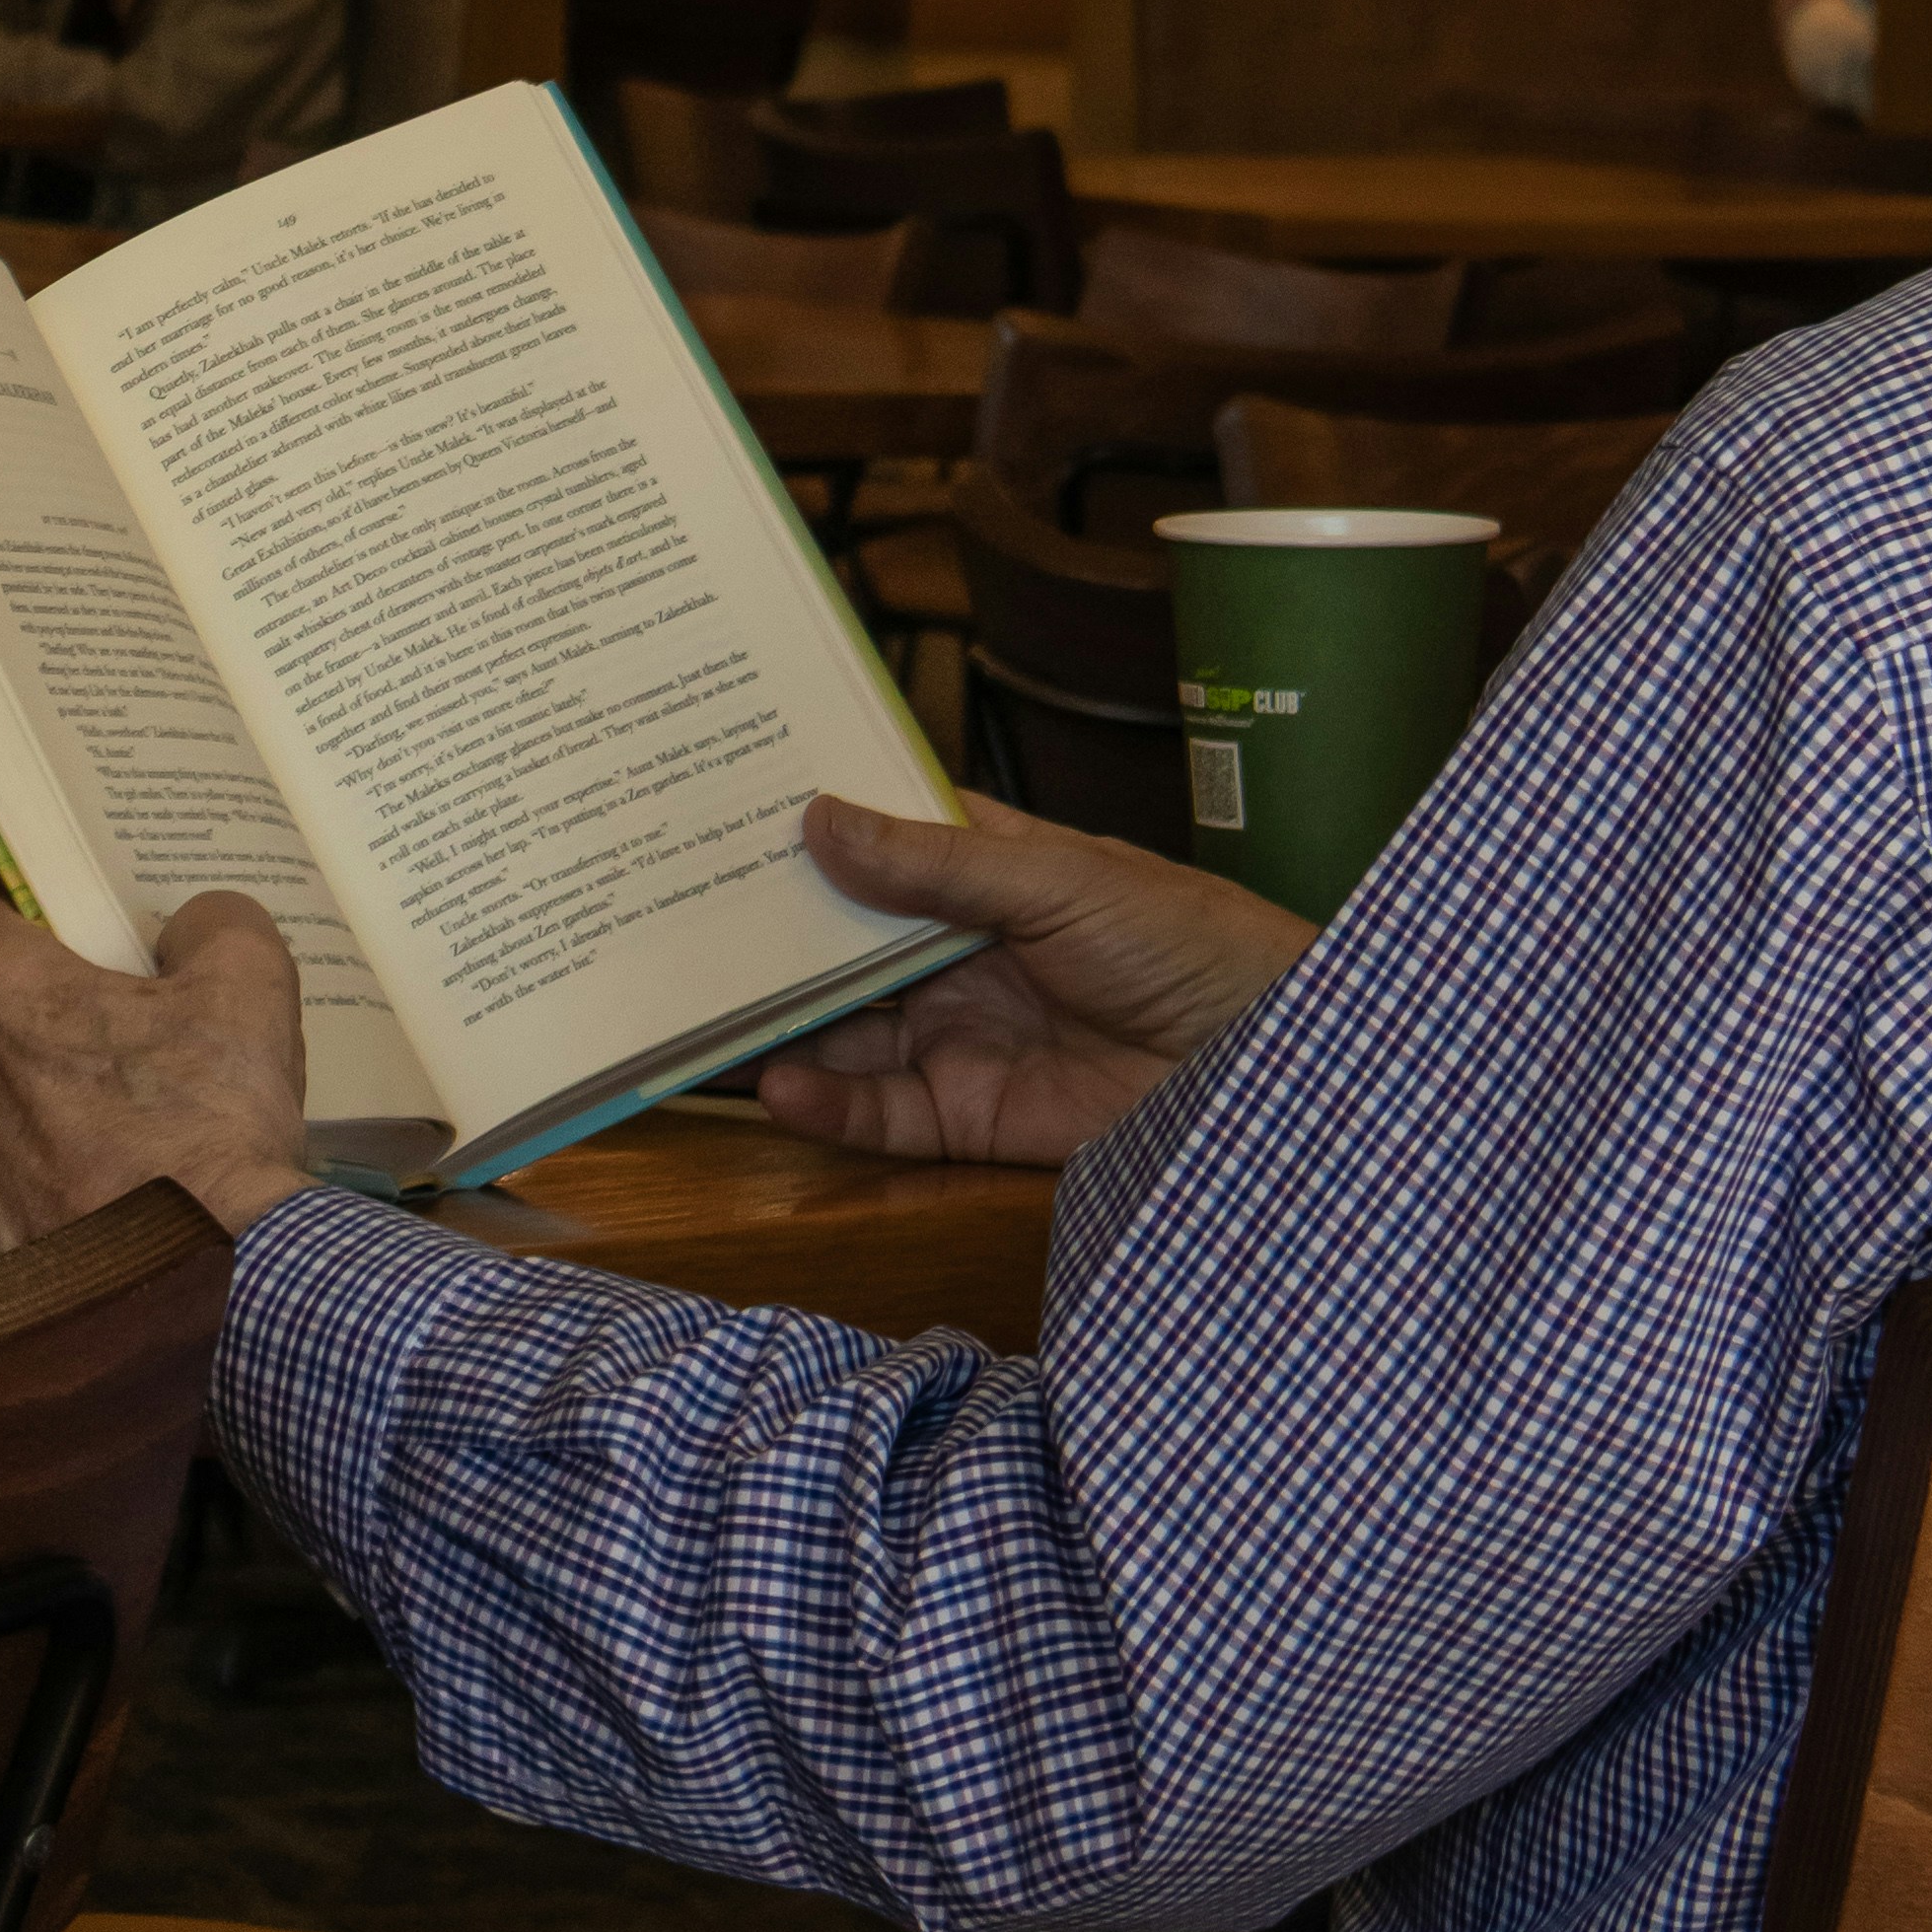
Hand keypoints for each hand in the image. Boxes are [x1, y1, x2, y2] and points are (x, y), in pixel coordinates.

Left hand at [0, 877, 310, 1258]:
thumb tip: (188, 927)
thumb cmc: (208, 1127)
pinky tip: (88, 1197)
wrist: (197, 1295)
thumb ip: (214, 923)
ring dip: (22, 1098)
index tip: (95, 930)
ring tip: (107, 1121)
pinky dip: (19, 1182)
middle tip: (114, 1024)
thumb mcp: (248, 985)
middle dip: (36, 1010)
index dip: (46, 912)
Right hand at [757, 788, 1308, 1168]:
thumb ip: (935, 864)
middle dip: (771, 939)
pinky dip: (825, 1105)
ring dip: (779, 1027)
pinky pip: (879, 1113)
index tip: (716, 816)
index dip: (807, 833)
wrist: (1256, 1059)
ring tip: (704, 1020)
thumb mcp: (1054, 881)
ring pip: (844, 1032)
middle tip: (674, 931)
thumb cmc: (1179, 936)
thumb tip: (820, 817)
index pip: (877, 842)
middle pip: (844, 945)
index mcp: (983, 871)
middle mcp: (956, 950)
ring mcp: (957, 1033)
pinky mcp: (968, 1115)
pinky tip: (778, 1086)